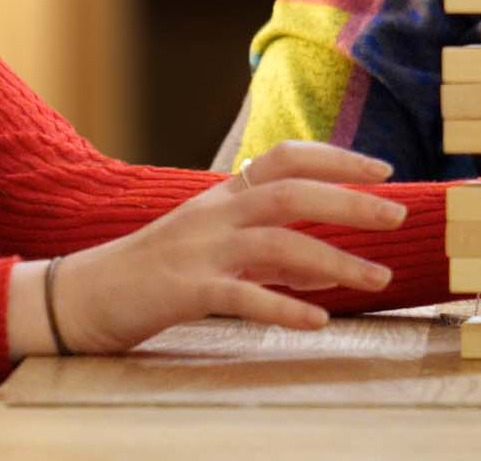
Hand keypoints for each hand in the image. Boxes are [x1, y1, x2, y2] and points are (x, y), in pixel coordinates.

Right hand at [38, 142, 406, 354]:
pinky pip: (242, 296)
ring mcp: (200, 251)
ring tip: (377, 278)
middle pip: (292, 194)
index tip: (382, 170)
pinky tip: (316, 321)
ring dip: (334, 261)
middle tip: (398, 216)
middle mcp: (215, 214)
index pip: (285, 158)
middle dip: (350, 203)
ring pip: (278, 244)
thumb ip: (268, 251)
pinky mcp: (184, 291)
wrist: (82, 294)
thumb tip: (326, 267)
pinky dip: (283, 308)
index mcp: (222, 196)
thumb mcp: (212, 247)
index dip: (336, 159)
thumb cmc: (153, 271)